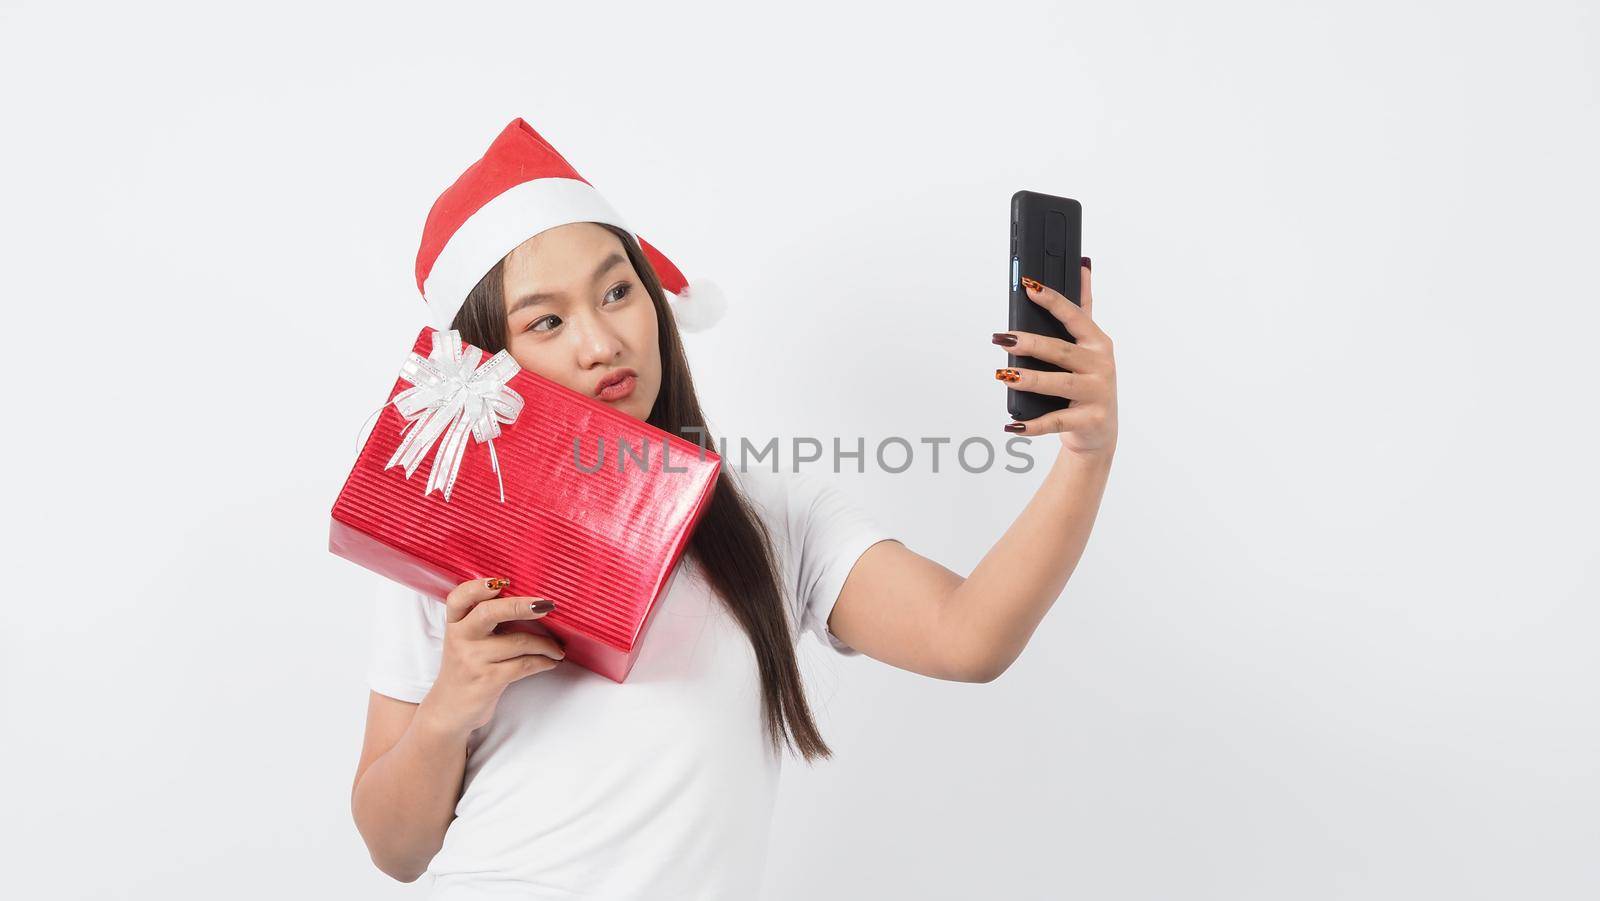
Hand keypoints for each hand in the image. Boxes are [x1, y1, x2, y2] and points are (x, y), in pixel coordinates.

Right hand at [416, 577, 564, 739]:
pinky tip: (551, 661)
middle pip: (490, 612)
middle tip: (547, 604)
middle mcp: (460, 638)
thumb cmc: (466, 668)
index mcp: (455, 623)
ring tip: (557, 648)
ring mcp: (473, 660)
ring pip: (518, 641)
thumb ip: (484, 620)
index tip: (502, 580)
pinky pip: (524, 665)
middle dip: (522, 605)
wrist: (449, 710)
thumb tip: (530, 601)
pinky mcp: (487, 681)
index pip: (459, 597)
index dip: (478, 586)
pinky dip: (544, 662)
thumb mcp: (465, 640)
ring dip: (546, 644)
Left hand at [993, 261, 1117, 456]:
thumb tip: (1083, 267)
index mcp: (1098, 343)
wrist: (1100, 432)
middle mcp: (1101, 366)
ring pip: (1059, 384)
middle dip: (1031, 343)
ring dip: (1030, 380)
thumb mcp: (1089, 345)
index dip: (1052, 300)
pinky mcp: (1089, 420)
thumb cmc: (1089, 383)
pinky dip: (1034, 424)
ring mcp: (1097, 394)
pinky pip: (1056, 421)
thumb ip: (1083, 308)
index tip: (1029, 286)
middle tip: (1002, 338)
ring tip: (1004, 375)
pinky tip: (1012, 423)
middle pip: (1061, 351)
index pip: (1074, 316)